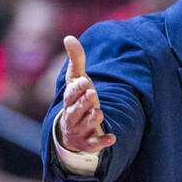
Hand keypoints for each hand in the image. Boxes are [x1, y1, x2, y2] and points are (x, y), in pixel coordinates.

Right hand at [58, 36, 115, 153]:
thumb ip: (76, 60)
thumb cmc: (77, 100)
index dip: (76, 89)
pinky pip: (94, 144)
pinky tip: (112, 138)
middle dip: (83, 103)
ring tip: (99, 113)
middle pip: (75, 110)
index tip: (84, 81)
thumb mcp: (77, 80)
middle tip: (93, 94)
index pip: (70, 95)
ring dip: (91, 120)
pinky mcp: (88, 143)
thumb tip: (68, 37)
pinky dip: (102, 142)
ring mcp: (80, 130)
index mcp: (69, 100)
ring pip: (83, 126)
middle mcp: (72, 116)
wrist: (73, 131)